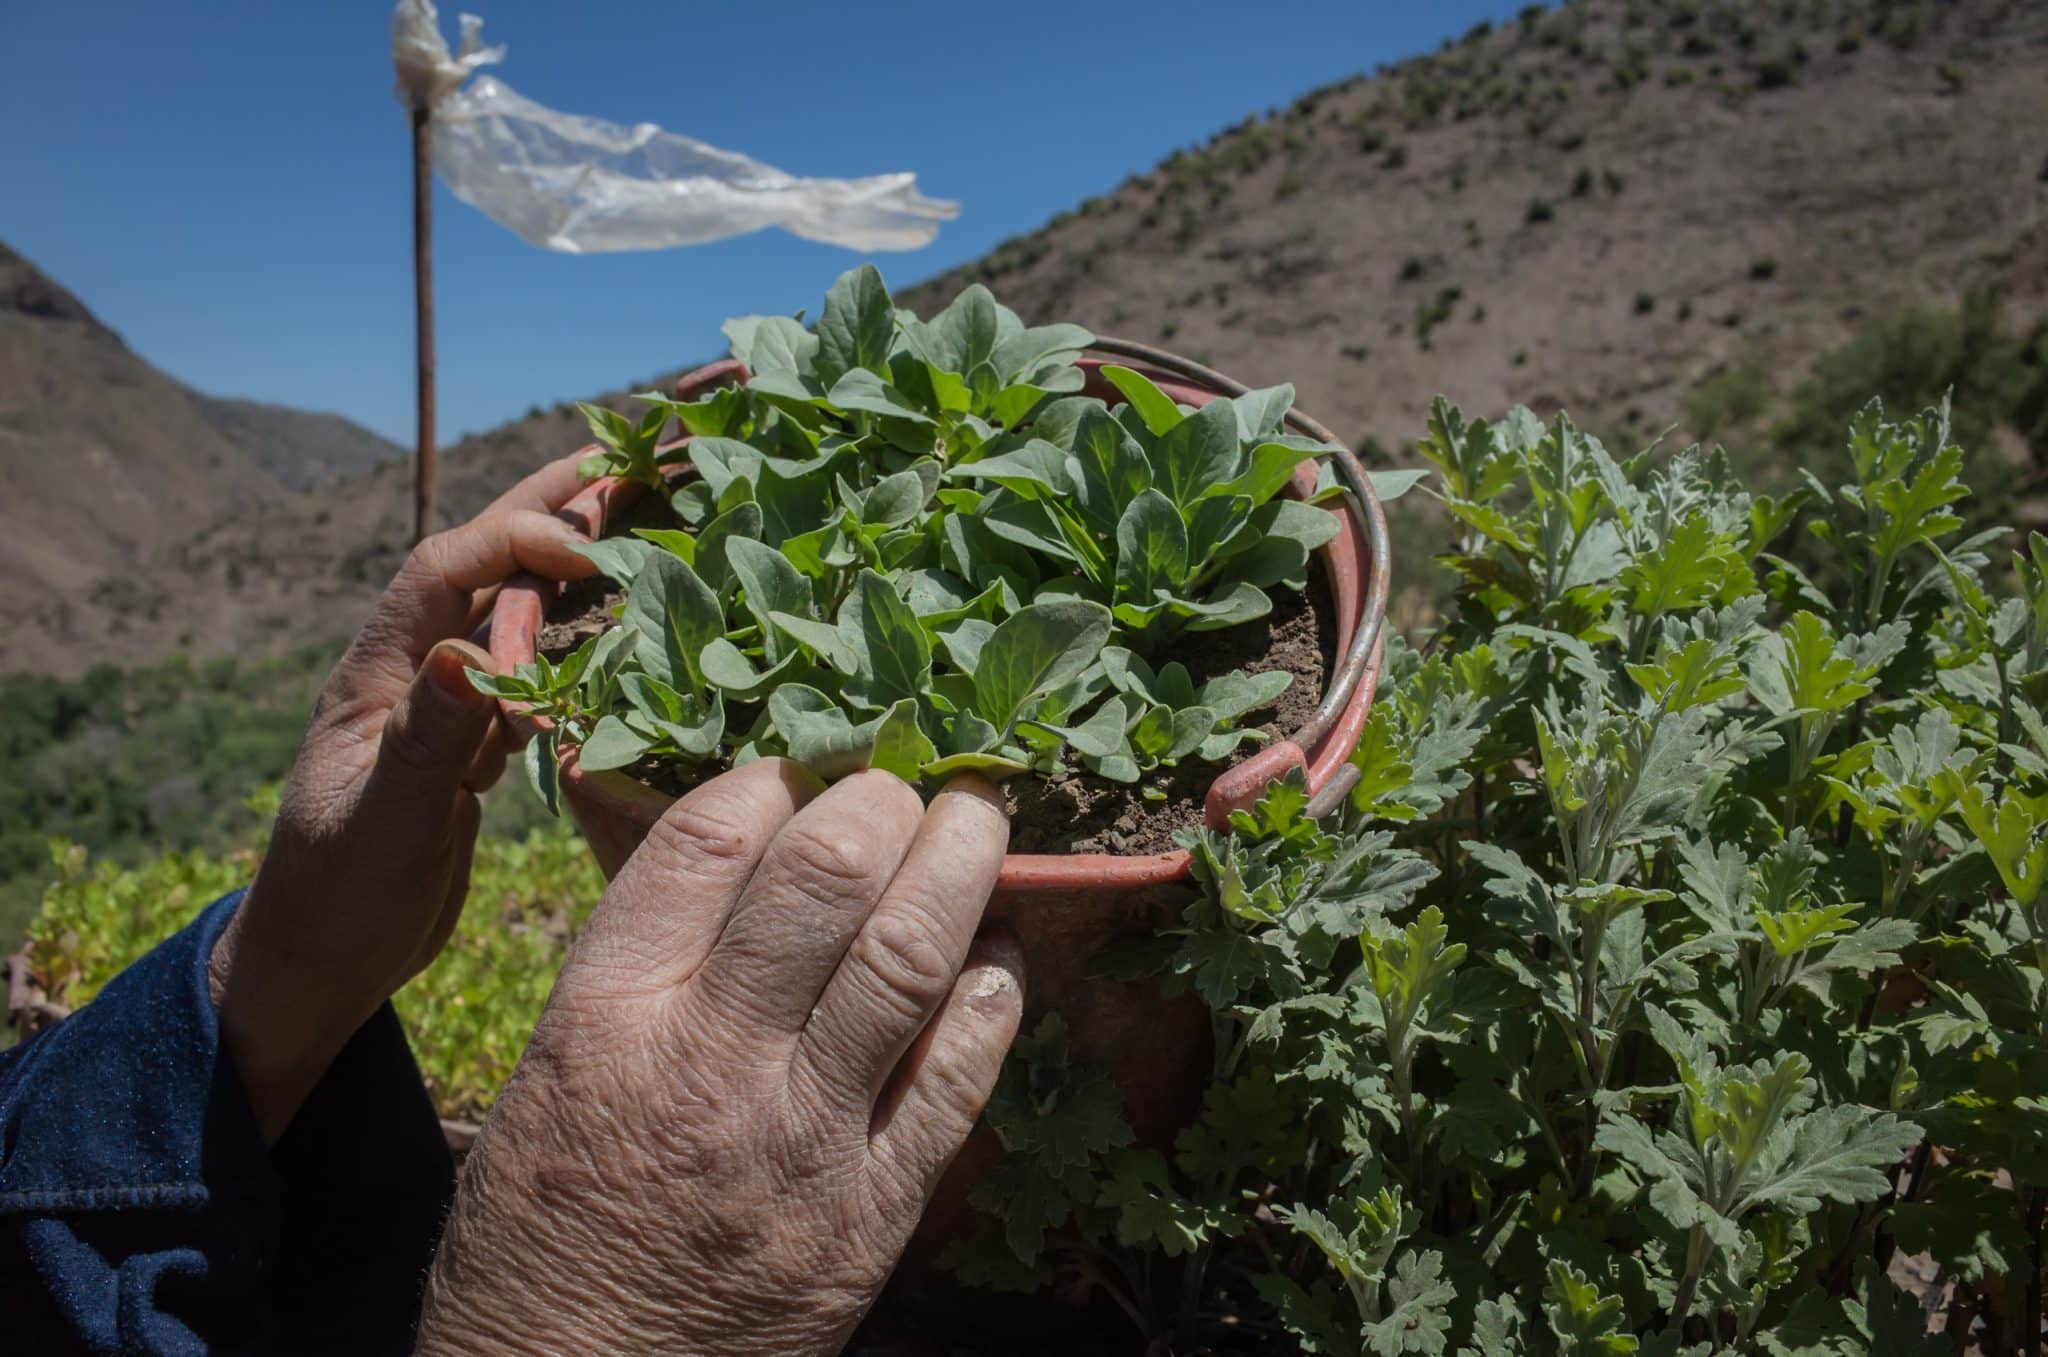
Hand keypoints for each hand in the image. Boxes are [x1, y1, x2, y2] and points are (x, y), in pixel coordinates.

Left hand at [208, 458, 593, 1140]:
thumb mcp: (382, 827)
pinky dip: (601, 624)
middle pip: (498, 554)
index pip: (449, 567)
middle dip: (570, 492)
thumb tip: (471, 657)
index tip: (591, 550)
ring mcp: (457, 698)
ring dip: (597, 545)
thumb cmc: (337, 899)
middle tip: (652, 439)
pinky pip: (552, 661)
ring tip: (672, 496)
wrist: (319, 962)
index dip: (517, 539)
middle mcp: (422, 665)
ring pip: (533, 600)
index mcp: (382, 669)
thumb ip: (426, 743)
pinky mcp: (487, 736)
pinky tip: (655, 607)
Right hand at [415, 763, 1023, 1355]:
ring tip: (978, 818)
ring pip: (909, 956)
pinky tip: (998, 951)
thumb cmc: (538, 1231)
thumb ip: (640, 961)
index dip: (772, 777)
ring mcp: (803, 1142)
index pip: (709, 841)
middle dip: (883, 800)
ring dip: (961, 864)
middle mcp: (709, 1064)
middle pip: (826, 876)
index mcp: (607, 1018)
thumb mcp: (551, 1071)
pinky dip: (992, 997)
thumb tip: (735, 845)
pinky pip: (959, 1081)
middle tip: (904, 782)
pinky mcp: (872, 1218)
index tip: (801, 769)